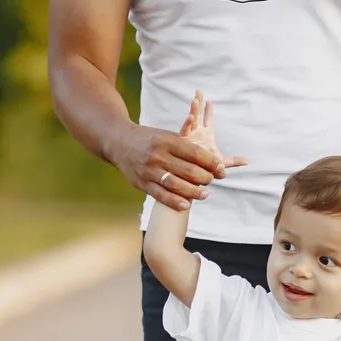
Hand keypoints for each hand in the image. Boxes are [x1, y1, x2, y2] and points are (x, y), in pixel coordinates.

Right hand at [108, 122, 226, 211]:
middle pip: (188, 170)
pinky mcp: (141, 183)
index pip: (195, 154)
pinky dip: (174, 202)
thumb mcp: (167, 135)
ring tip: (204, 194)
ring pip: (176, 185)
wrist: (119, 141)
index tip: (221, 169)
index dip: (211, 163)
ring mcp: (148, 170)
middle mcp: (158, 155)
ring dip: (193, 192)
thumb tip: (211, 161)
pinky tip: (186, 205)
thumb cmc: (150, 139)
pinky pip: (160, 195)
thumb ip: (186, 146)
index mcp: (167, 141)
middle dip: (205, 178)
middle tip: (212, 181)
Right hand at [179, 90, 247, 170]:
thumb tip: (247, 161)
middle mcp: (197, 133)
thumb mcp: (220, 163)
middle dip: (198, 103)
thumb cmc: (205, 168)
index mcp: (206, 135)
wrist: (194, 176)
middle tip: (198, 91)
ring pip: (191, 121)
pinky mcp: (183, 142)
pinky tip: (191, 117)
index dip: (208, 111)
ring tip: (195, 100)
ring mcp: (190, 137)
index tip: (209, 102)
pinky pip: (185, 131)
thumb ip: (233, 161)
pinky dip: (188, 124)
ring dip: (193, 110)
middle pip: (198, 115)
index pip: (208, 120)